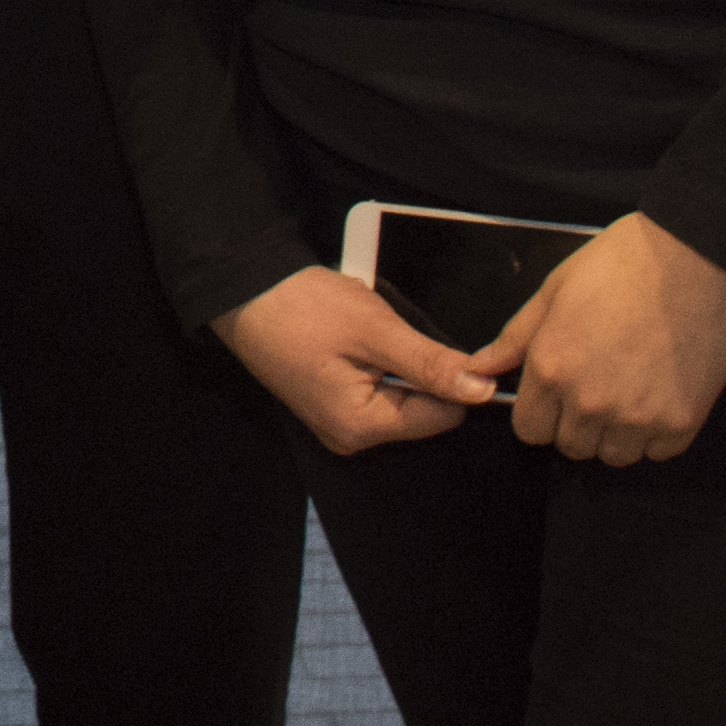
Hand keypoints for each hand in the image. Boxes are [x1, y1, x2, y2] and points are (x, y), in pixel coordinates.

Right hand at [213, 266, 506, 455]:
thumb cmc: (303, 308)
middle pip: (422, 410)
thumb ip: (431, 364)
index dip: (452, 377)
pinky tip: (354, 338)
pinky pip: (376, 389)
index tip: (432, 341)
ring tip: (366, 333)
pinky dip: (376, 361)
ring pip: (401, 396)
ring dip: (397, 361)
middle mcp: (350, 435)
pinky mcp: (329, 403)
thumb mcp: (375, 330)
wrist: (242, 290)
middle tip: (388, 332)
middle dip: (419, 367)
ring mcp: (337, 421)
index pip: (443, 415)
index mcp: (362, 426)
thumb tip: (484, 390)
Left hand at [489, 215, 725, 465]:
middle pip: (571, 446)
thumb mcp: (555, 290)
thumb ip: (515, 338)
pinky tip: (660, 392)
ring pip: (614, 455)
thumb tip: (479, 367)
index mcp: (552, 368)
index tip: (556, 396)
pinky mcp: (682, 422)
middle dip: (577, 422)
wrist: (696, 255)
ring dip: (616, 432)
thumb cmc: (625, 262)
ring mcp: (638, 417)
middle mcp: (590, 401)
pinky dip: (657, 432)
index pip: (529, 430)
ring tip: (630, 388)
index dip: (540, 413)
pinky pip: (658, 451)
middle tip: (598, 384)